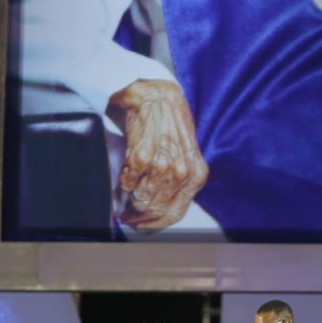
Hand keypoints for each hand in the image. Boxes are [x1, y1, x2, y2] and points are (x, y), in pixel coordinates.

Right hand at [108, 78, 208, 231]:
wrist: (158, 97)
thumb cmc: (171, 124)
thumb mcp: (187, 155)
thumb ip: (179, 182)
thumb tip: (158, 208)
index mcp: (196, 175)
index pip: (175, 213)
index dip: (156, 224)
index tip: (144, 225)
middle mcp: (182, 173)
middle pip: (157, 210)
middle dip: (141, 215)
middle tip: (129, 213)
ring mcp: (162, 166)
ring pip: (141, 200)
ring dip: (132, 199)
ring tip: (129, 191)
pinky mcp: (142, 158)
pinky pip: (128, 184)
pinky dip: (124, 182)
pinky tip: (128, 172)